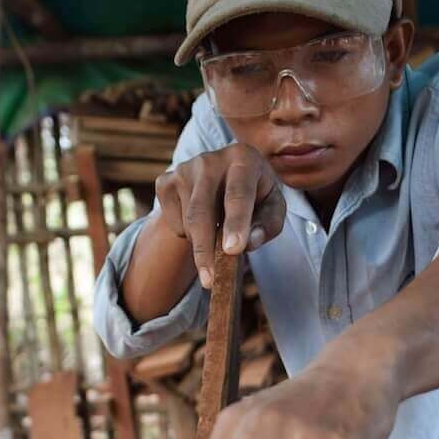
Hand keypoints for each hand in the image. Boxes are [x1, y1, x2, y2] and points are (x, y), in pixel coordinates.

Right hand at [155, 144, 285, 287]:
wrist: (225, 178)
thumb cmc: (255, 196)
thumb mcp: (272, 207)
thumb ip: (269, 224)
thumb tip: (250, 241)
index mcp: (243, 158)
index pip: (238, 194)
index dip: (236, 223)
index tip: (233, 250)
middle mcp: (210, 159)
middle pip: (202, 212)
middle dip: (206, 249)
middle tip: (211, 280)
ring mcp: (183, 169)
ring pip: (188, 222)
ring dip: (203, 243)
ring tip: (218, 237)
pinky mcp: (165, 182)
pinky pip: (173, 222)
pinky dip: (187, 234)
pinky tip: (201, 223)